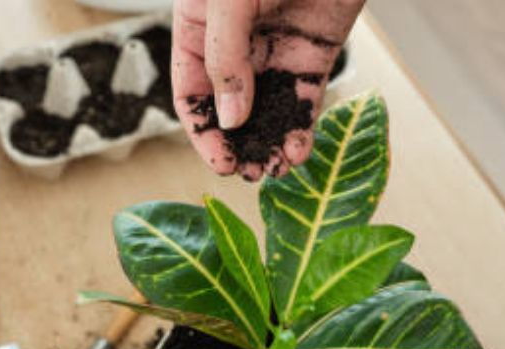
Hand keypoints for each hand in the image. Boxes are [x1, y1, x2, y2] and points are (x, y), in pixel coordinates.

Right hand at [171, 0, 363, 179]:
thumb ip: (226, 58)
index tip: (221, 163)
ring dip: (272, 142)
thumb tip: (231, 118)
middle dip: (241, 144)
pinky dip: (301, 127)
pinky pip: (303, 99)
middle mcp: (235, 44)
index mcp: (199, 28)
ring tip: (279, 170)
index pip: (192, 92)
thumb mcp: (230, 0)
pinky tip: (300, 150)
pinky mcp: (313, 52)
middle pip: (230, 108)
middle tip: (253, 175)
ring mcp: (275, 49)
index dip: (204, 131)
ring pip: (268, 109)